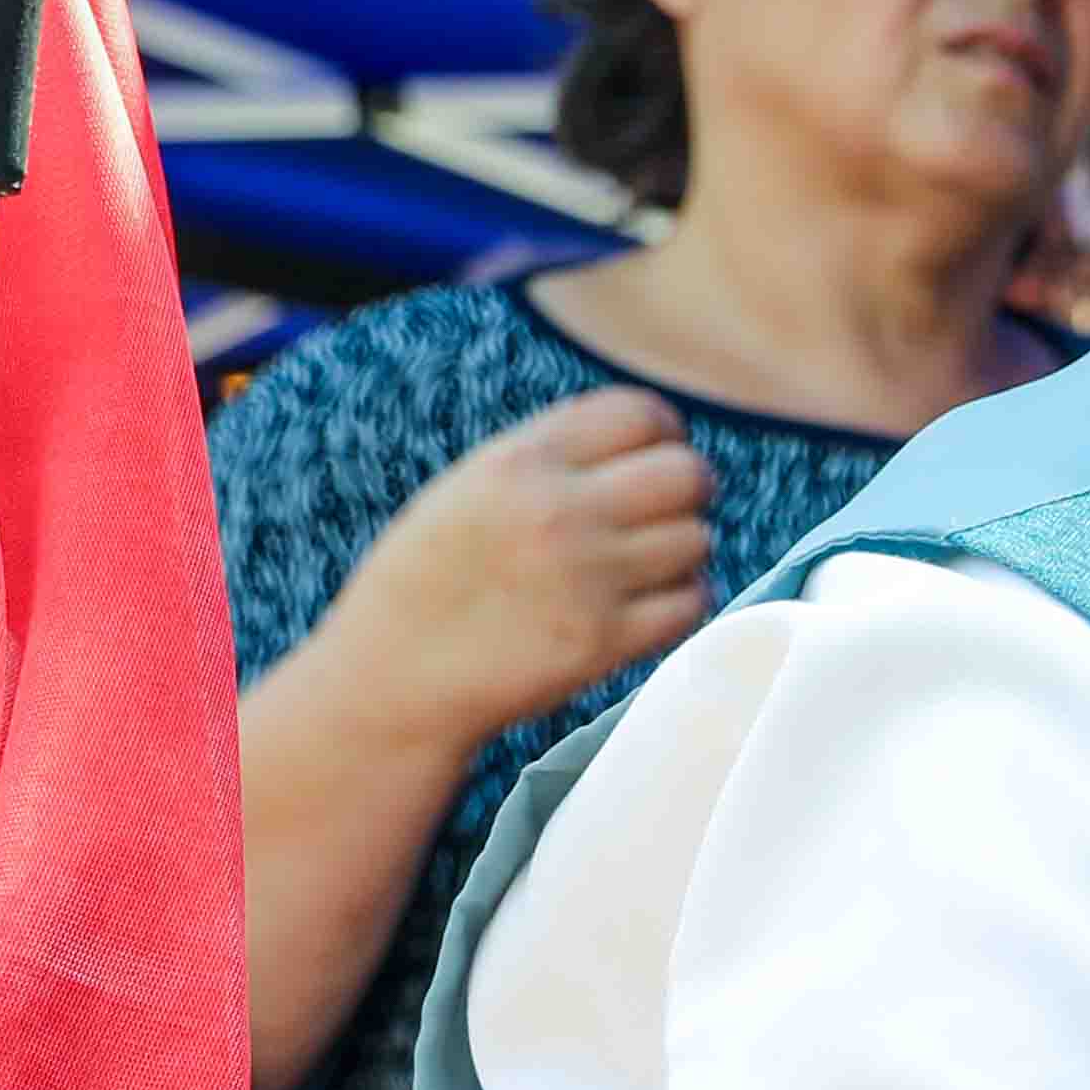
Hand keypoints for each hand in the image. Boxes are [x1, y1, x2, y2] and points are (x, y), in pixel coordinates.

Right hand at [318, 384, 714, 739]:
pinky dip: (677, 603)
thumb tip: (645, 442)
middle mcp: (560, 511)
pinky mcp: (607, 640)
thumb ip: (551, 460)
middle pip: (687, 473)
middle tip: (660, 515)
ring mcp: (588, 577)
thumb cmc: (426, 581)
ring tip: (637, 567)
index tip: (657, 455)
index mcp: (520, 463)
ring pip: (696, 539)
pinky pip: (692, 602)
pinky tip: (641, 607)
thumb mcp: (469, 489)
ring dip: (679, 552)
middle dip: (685, 491)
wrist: (392, 676)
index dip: (663, 433)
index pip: (640, 413)